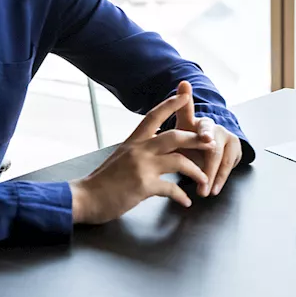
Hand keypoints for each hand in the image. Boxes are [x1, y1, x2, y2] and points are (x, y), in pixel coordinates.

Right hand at [69, 84, 216, 223]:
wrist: (84, 198)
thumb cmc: (102, 180)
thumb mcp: (121, 157)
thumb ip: (139, 151)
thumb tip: (154, 151)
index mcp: (133, 141)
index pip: (153, 116)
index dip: (170, 104)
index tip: (185, 95)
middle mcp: (139, 150)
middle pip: (174, 137)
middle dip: (196, 139)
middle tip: (211, 142)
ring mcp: (141, 167)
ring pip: (179, 161)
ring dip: (195, 171)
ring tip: (203, 179)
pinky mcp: (143, 186)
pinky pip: (171, 188)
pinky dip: (181, 195)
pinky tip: (186, 201)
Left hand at [173, 81, 243, 197]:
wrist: (207, 141)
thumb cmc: (191, 135)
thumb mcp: (183, 124)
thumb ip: (182, 107)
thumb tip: (184, 82)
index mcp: (204, 122)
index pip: (206, 126)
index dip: (206, 133)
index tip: (206, 140)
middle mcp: (219, 129)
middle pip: (215, 150)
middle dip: (208, 168)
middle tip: (202, 182)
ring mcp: (231, 140)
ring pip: (224, 161)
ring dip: (215, 177)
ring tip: (207, 191)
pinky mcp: (237, 151)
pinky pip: (230, 166)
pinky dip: (221, 179)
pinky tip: (215, 188)